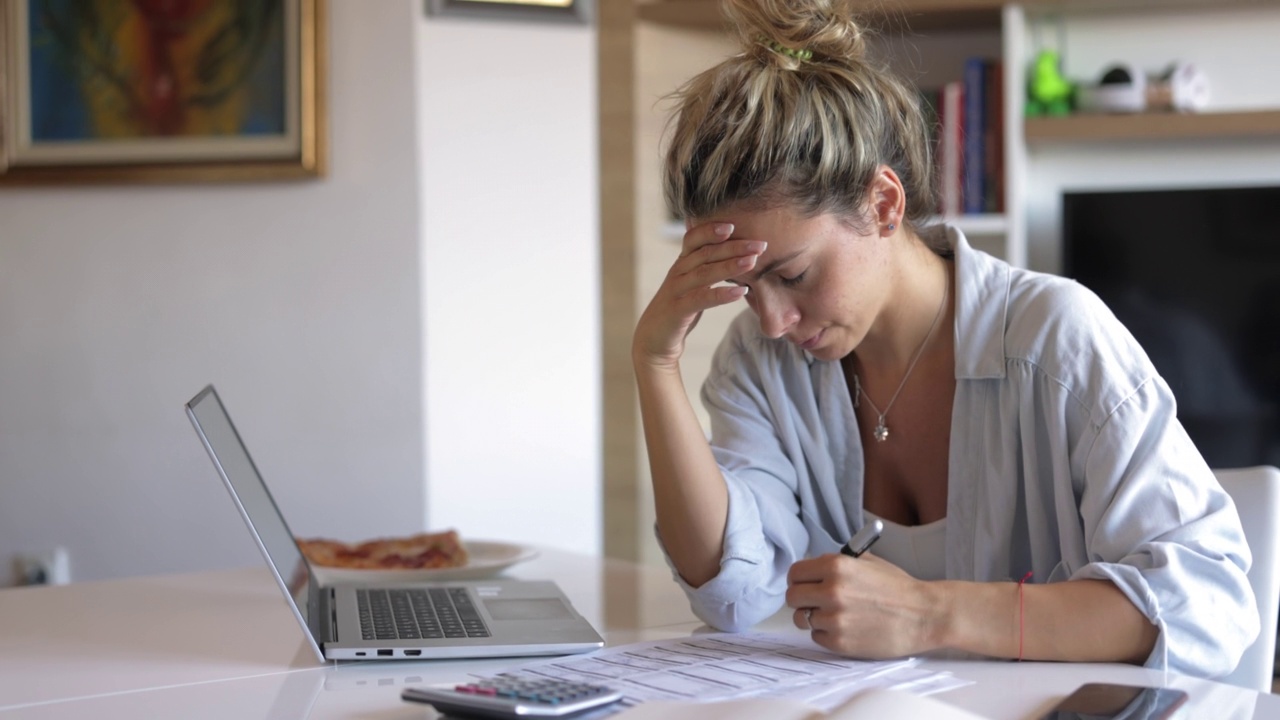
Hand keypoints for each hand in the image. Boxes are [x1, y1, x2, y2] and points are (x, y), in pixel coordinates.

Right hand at [632, 221, 764, 371]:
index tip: (735, 224)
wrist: (655, 339)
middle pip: (705, 253)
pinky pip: (700, 299)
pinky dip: (721, 294)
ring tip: (753, 261)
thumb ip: (708, 267)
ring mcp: (676, 291)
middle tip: (760, 244)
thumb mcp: (693, 284)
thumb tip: (739, 253)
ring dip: (730, 266)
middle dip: (734, 246)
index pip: (694, 238)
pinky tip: (740, 292)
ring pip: (703, 273)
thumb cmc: (680, 308)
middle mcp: (677, 272)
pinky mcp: (677, 310)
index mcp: (682, 263)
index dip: (711, 229)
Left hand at [786, 553, 939, 658]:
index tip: (804, 585)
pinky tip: (847, 628)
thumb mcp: (866, 562)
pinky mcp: (840, 643)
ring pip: (802, 619)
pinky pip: (817, 637)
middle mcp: (831, 591)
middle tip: (814, 602)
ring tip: (836, 615)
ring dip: (814, 617)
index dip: (798, 580)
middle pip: (792, 598)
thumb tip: (811, 570)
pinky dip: (827, 634)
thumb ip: (835, 564)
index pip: (794, 573)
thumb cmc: (898, 588)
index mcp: (836, 566)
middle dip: (802, 599)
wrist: (924, 615)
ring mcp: (834, 619)